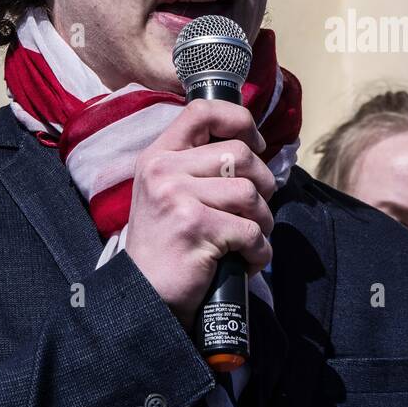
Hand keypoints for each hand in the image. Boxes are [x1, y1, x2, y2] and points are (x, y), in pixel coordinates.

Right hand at [124, 99, 275, 329]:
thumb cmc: (168, 243)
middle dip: (263, 184)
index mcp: (158, 156)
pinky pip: (251, 231)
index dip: (239, 120)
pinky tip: (245, 261)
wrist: (144, 295)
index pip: (203, 111)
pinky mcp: (194, 228)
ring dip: (262, 220)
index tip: (255, 145)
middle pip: (241, 154)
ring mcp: (177, 198)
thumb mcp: (169, 192)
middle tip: (255, 210)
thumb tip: (253, 145)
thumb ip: (199, 165)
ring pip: (250, 193)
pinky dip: (259, 251)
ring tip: (249, 239)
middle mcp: (163, 171)